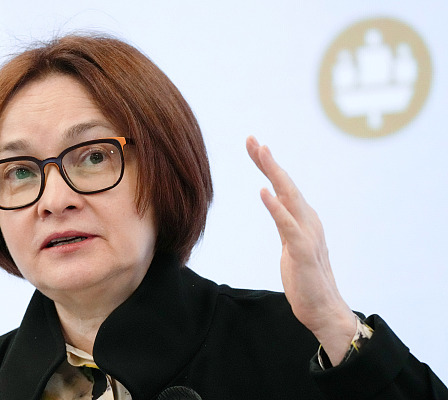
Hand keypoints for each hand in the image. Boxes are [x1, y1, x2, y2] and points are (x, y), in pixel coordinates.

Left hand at [245, 136, 355, 364]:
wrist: (323, 310)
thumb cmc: (306, 278)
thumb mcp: (291, 245)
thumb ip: (285, 224)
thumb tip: (277, 205)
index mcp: (303, 219)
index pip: (282, 187)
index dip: (268, 166)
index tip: (252, 145)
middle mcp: (308, 221)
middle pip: (286, 185)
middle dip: (268, 161)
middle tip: (252, 139)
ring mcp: (307, 235)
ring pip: (289, 197)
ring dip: (274, 173)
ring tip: (261, 152)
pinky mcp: (302, 252)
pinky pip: (287, 226)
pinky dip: (276, 208)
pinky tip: (264, 192)